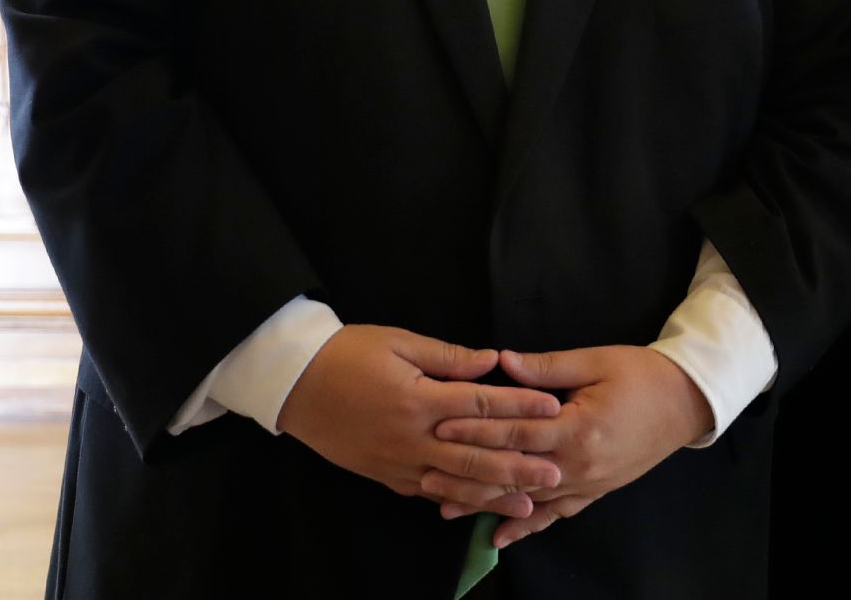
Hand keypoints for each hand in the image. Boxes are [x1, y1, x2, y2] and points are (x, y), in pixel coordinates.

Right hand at [275, 324, 561, 511]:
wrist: (294, 383)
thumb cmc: (349, 353)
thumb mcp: (399, 342)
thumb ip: (449, 357)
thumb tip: (492, 361)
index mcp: (418, 399)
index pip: (481, 406)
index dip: (521, 406)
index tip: (554, 407)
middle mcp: (411, 437)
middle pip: (474, 456)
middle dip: (518, 466)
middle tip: (556, 473)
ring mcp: (397, 462)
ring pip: (453, 484)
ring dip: (493, 495)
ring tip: (529, 504)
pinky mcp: (385, 475)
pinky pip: (427, 493)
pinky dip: (456, 502)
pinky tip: (480, 508)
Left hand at [430, 344, 715, 545]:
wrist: (686, 402)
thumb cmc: (642, 374)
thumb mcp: (597, 360)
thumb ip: (548, 367)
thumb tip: (502, 362)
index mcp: (578, 428)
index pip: (515, 432)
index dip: (475, 430)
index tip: (439, 427)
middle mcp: (578, 464)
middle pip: (513, 471)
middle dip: (468, 472)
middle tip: (426, 474)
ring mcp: (586, 484)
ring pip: (527, 499)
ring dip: (486, 504)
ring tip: (445, 508)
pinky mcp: (594, 492)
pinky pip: (555, 514)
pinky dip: (526, 527)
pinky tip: (500, 537)